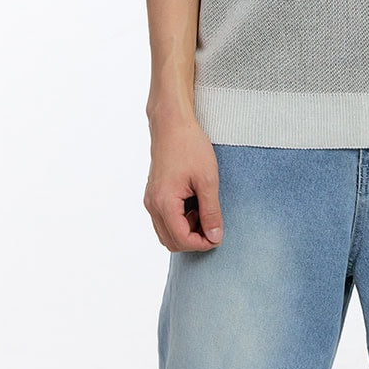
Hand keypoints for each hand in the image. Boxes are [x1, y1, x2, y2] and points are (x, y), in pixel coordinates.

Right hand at [143, 118, 223, 251]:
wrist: (172, 124)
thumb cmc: (190, 147)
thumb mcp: (207, 180)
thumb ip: (211, 211)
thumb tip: (215, 237)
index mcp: (164, 202)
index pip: (181, 239)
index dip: (202, 244)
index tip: (218, 236)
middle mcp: (152, 205)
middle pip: (171, 241)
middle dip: (193, 240)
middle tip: (213, 225)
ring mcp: (151, 200)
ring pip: (167, 232)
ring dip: (187, 230)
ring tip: (204, 210)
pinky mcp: (153, 195)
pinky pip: (164, 219)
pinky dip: (180, 220)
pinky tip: (195, 204)